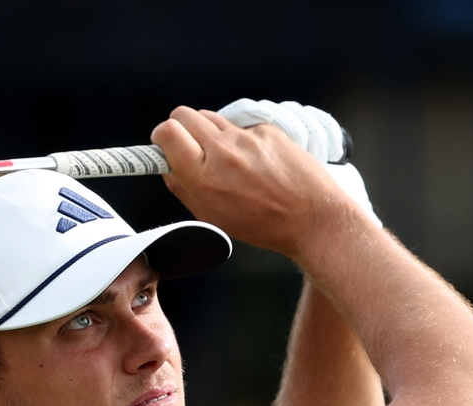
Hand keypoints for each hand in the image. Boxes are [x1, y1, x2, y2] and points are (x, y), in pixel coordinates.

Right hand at [150, 106, 362, 257]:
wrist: (311, 217)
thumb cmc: (261, 223)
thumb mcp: (212, 216)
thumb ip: (183, 189)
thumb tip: (168, 168)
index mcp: (203, 176)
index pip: (168, 132)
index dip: (161, 135)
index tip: (163, 143)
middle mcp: (223, 151)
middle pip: (185, 115)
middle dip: (180, 127)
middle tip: (189, 146)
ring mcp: (247, 137)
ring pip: (213, 118)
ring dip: (210, 132)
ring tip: (226, 159)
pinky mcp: (268, 130)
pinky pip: (242, 126)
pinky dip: (241, 139)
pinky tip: (255, 161)